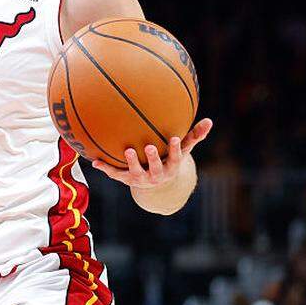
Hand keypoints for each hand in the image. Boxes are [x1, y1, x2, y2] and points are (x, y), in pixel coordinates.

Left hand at [92, 118, 212, 186]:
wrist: (156, 184)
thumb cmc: (170, 158)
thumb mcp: (183, 149)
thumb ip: (195, 136)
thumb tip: (210, 121)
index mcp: (171, 166)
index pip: (176, 158)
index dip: (175, 149)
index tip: (174, 138)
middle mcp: (157, 174)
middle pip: (156, 168)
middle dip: (153, 159)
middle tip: (149, 147)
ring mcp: (141, 178)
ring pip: (136, 173)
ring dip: (131, 163)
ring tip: (127, 151)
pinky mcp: (126, 179)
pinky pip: (115, 174)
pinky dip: (106, 168)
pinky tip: (95, 161)